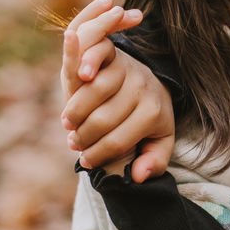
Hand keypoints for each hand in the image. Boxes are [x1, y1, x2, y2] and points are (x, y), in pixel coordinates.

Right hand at [61, 0, 174, 182]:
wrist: (154, 82)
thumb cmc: (150, 117)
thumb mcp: (160, 141)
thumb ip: (154, 161)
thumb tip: (139, 176)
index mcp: (154, 114)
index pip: (119, 140)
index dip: (98, 155)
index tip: (87, 162)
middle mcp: (143, 89)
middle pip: (103, 119)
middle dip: (84, 137)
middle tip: (75, 144)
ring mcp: (128, 69)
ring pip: (95, 91)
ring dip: (76, 111)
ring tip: (69, 124)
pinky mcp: (115, 53)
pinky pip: (98, 54)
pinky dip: (85, 62)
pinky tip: (79, 77)